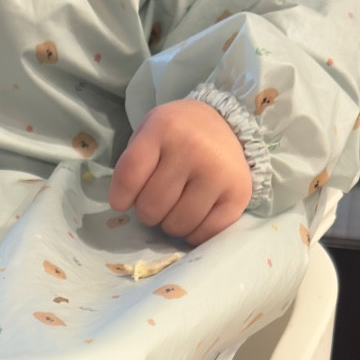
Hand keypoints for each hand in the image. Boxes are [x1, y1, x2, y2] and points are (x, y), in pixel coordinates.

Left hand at [109, 98, 253, 245]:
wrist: (225, 124)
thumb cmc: (177, 137)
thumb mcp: (149, 134)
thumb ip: (133, 166)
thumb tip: (124, 209)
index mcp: (164, 128)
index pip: (129, 177)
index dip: (121, 198)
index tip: (122, 202)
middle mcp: (194, 148)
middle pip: (152, 207)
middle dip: (148, 212)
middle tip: (158, 199)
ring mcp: (219, 172)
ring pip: (177, 225)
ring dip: (170, 224)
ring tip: (178, 205)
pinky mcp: (239, 194)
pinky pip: (204, 234)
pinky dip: (194, 234)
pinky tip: (196, 215)